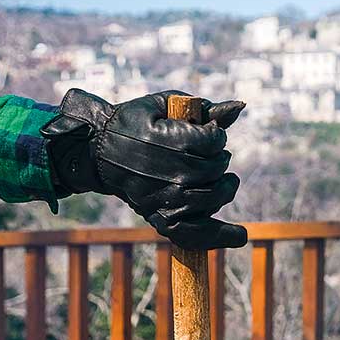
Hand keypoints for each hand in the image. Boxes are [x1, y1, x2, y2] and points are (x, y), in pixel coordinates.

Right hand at [42, 89, 248, 248]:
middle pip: (217, 169)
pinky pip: (196, 233)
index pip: (215, 141)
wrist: (99, 152)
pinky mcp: (161, 218)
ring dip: (224, 188)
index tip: (208, 135)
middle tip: (210, 157)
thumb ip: (202, 107)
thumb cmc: (134, 123)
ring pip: (215, 197)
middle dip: (218, 160)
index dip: (216, 137)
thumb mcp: (163, 105)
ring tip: (225, 182)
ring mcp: (168, 199)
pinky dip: (219, 235)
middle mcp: (172, 173)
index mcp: (171, 140)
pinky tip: (240, 235)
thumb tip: (239, 106)